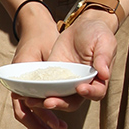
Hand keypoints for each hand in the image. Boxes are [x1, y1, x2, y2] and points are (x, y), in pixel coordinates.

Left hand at [12, 13, 116, 128]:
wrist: (84, 25)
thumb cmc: (99, 35)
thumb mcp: (104, 43)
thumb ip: (104, 58)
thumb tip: (104, 73)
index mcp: (98, 80)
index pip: (95, 93)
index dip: (89, 93)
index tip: (80, 89)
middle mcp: (82, 85)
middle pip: (72, 101)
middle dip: (60, 103)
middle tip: (48, 102)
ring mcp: (66, 81)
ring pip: (56, 96)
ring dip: (44, 100)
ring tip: (30, 101)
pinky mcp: (53, 73)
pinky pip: (45, 84)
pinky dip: (35, 89)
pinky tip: (23, 92)